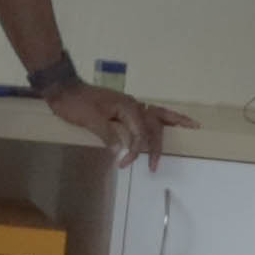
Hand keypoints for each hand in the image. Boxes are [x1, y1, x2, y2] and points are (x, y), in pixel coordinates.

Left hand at [42, 73, 174, 163]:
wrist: (63, 89)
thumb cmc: (76, 104)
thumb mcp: (91, 120)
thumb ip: (109, 135)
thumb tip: (121, 151)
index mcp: (128, 106)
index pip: (140, 133)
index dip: (136, 150)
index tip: (125, 163)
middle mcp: (132, 104)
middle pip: (154, 124)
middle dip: (158, 144)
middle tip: (156, 165)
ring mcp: (128, 105)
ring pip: (155, 115)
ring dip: (171, 121)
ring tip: (191, 125)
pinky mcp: (121, 109)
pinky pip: (143, 116)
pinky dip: (155, 121)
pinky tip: (164, 124)